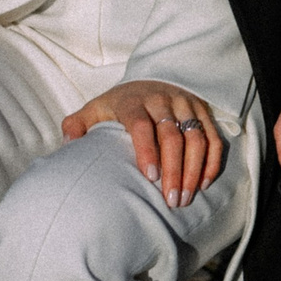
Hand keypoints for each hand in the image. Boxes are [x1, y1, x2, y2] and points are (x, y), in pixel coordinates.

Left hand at [62, 79, 224, 208]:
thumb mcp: (97, 108)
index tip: (149, 177)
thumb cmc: (121, 104)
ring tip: (185, 198)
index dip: (146, 150)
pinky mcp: (202, 112)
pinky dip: (212, 161)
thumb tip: (67, 141)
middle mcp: (162, 100)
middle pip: (172, 134)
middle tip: (171, 200)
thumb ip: (78, 123)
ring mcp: (185, 105)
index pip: (141, 124)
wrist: (151, 80)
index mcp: (134, 101)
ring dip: (194, 169)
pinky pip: (213, 137)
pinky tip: (204, 184)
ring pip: (196, 137)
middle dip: (173, 169)